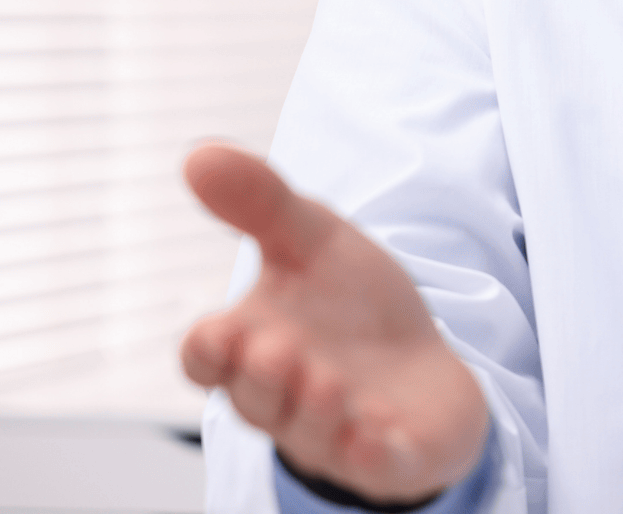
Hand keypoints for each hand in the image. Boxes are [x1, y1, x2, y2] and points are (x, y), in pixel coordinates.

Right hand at [181, 144, 489, 502]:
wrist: (424, 366)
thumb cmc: (354, 308)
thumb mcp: (314, 241)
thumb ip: (261, 203)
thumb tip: (198, 154)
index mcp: (254, 347)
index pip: (206, 359)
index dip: (207, 350)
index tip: (219, 329)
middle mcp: (285, 399)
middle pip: (252, 400)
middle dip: (261, 376)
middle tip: (279, 346)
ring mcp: (337, 433)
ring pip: (309, 435)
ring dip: (314, 408)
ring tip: (327, 376)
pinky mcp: (392, 456)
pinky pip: (377, 468)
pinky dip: (374, 456)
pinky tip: (378, 436)